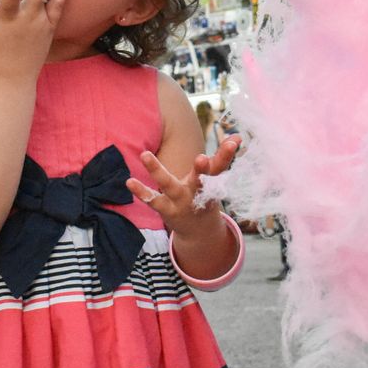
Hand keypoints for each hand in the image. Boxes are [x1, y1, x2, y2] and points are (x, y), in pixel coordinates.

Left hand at [127, 134, 241, 241]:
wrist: (199, 231)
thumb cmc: (206, 196)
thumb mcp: (215, 179)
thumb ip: (222, 158)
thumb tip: (238, 135)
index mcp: (212, 184)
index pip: (221, 167)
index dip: (227, 154)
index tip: (235, 140)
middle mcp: (197, 192)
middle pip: (201, 180)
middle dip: (202, 170)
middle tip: (202, 159)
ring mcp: (181, 202)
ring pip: (169, 185)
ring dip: (157, 170)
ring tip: (144, 154)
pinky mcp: (166, 209)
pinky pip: (153, 200)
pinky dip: (141, 192)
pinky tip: (129, 181)